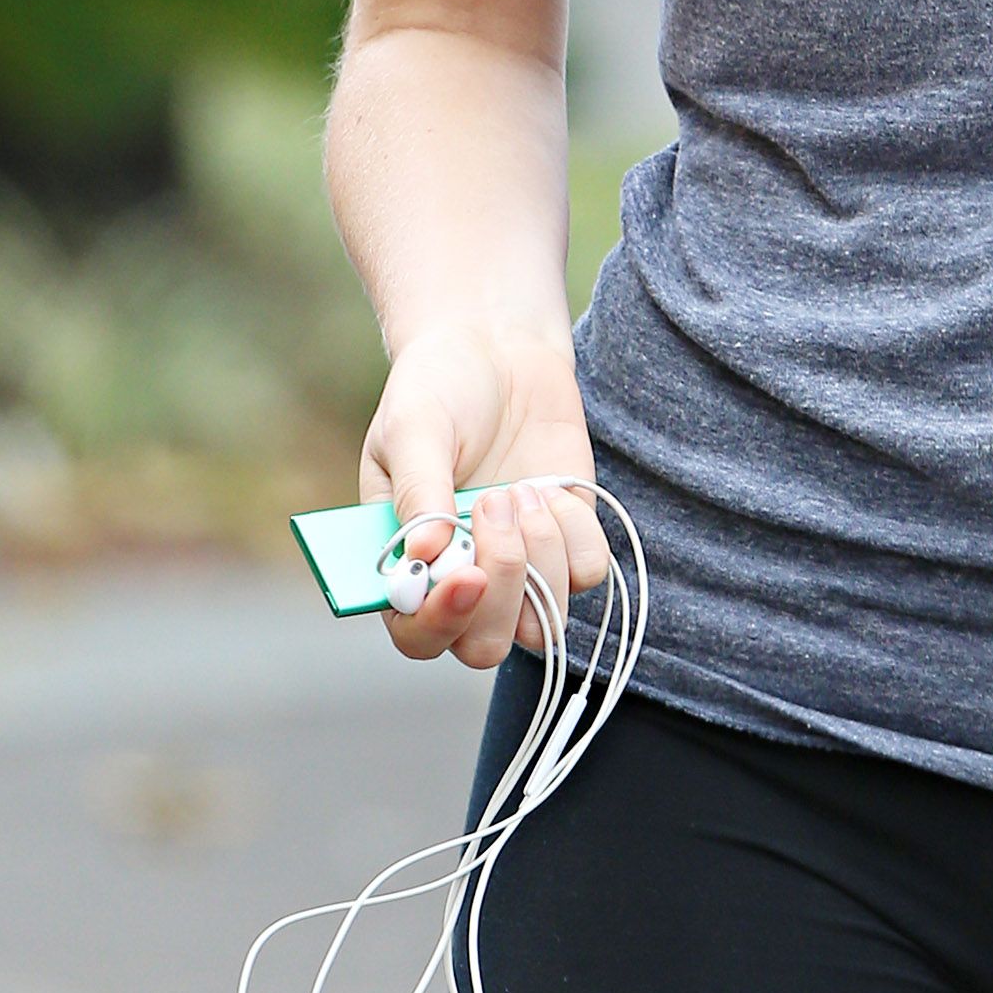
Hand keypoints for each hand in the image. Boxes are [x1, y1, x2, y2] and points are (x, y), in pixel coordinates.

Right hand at [357, 319, 610, 667]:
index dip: (440, 622)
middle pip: (486, 646)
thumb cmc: (437, 388)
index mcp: (407, 565)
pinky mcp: (566, 541)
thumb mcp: (410, 428)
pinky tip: (548, 488)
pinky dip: (574, 534)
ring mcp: (520, 566)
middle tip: (493, 503)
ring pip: (544, 621)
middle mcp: (463, 579)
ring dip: (539, 557)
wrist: (496, 347)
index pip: (417, 634)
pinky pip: (586, 573)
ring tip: (516, 488)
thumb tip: (426, 557)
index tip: (468, 575)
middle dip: (502, 585)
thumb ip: (417, 492)